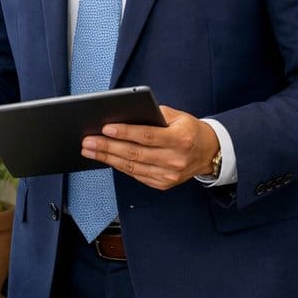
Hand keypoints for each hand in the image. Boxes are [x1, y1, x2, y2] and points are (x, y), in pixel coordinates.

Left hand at [80, 106, 220, 190]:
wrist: (208, 153)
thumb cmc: (189, 130)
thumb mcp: (177, 116)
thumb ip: (153, 114)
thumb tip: (124, 115)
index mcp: (180, 139)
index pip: (148, 136)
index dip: (125, 133)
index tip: (106, 128)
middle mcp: (175, 159)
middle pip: (135, 153)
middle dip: (108, 146)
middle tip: (88, 140)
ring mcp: (168, 175)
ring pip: (132, 166)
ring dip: (107, 158)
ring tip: (90, 149)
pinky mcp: (162, 183)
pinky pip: (135, 174)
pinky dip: (118, 166)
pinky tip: (105, 158)